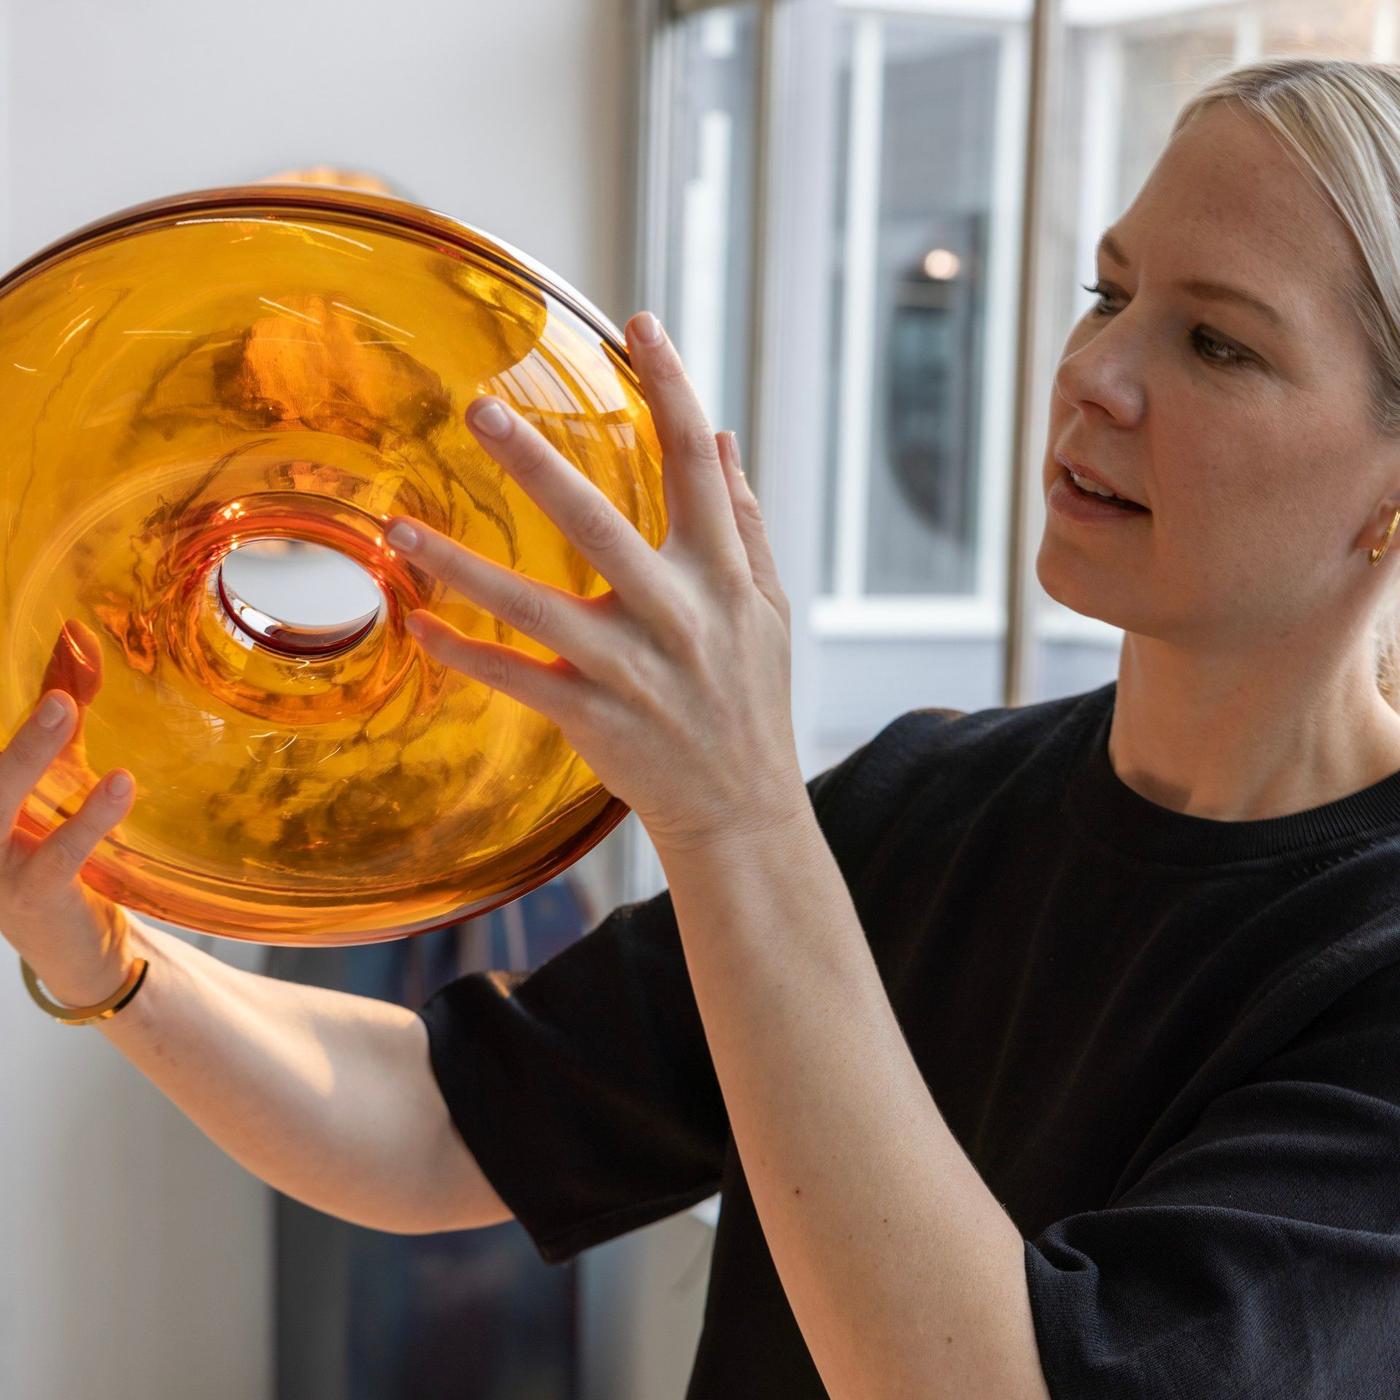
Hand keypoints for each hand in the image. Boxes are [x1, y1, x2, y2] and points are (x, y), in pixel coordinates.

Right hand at [1, 623, 138, 1007]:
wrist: (77, 949)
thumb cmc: (54, 852)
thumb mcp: (57, 779)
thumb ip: (63, 718)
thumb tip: (75, 641)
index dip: (13, 712)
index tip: (46, 639)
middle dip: (10, 729)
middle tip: (45, 677)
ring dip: (29, 754)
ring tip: (67, 708)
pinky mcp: (32, 897)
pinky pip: (58, 855)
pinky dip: (87, 818)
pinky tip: (120, 784)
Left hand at [383, 311, 809, 856]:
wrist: (743, 810)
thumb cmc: (750, 698)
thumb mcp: (768, 608)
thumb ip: (743, 522)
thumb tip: (724, 439)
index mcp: (725, 576)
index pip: (698, 466)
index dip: (674, 389)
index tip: (641, 321)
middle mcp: (678, 615)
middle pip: (599, 524)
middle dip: (538, 463)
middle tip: (478, 408)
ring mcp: (632, 670)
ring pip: (536, 607)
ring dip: (463, 566)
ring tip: (401, 528)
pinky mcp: (593, 718)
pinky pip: (516, 679)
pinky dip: (464, 652)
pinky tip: (417, 623)